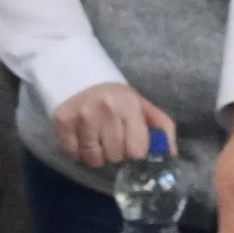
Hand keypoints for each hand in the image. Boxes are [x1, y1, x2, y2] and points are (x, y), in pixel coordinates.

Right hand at [50, 83, 174, 168]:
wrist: (78, 73)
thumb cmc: (115, 96)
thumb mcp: (142, 106)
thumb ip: (162, 128)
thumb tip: (171, 156)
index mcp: (129, 106)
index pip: (136, 151)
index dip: (133, 153)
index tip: (129, 145)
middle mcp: (106, 110)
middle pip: (115, 157)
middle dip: (115, 154)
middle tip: (110, 139)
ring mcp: (83, 115)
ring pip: (93, 159)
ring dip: (96, 156)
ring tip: (96, 140)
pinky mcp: (63, 121)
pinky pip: (73, 154)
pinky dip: (77, 153)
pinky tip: (81, 139)